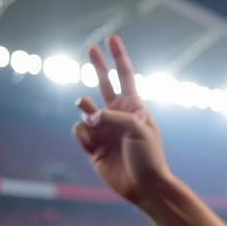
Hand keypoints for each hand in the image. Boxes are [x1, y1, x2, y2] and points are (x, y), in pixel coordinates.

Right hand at [71, 35, 172, 202]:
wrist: (145, 187)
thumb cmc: (148, 157)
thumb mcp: (138, 129)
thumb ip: (111, 115)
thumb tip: (86, 117)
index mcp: (134, 107)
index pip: (125, 76)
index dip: (118, 57)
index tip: (112, 38)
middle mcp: (117, 115)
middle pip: (104, 83)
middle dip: (98, 66)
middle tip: (90, 47)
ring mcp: (104, 129)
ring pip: (84, 110)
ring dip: (86, 113)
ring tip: (95, 123)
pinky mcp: (92, 146)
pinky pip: (78, 131)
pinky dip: (84, 137)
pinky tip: (95, 147)